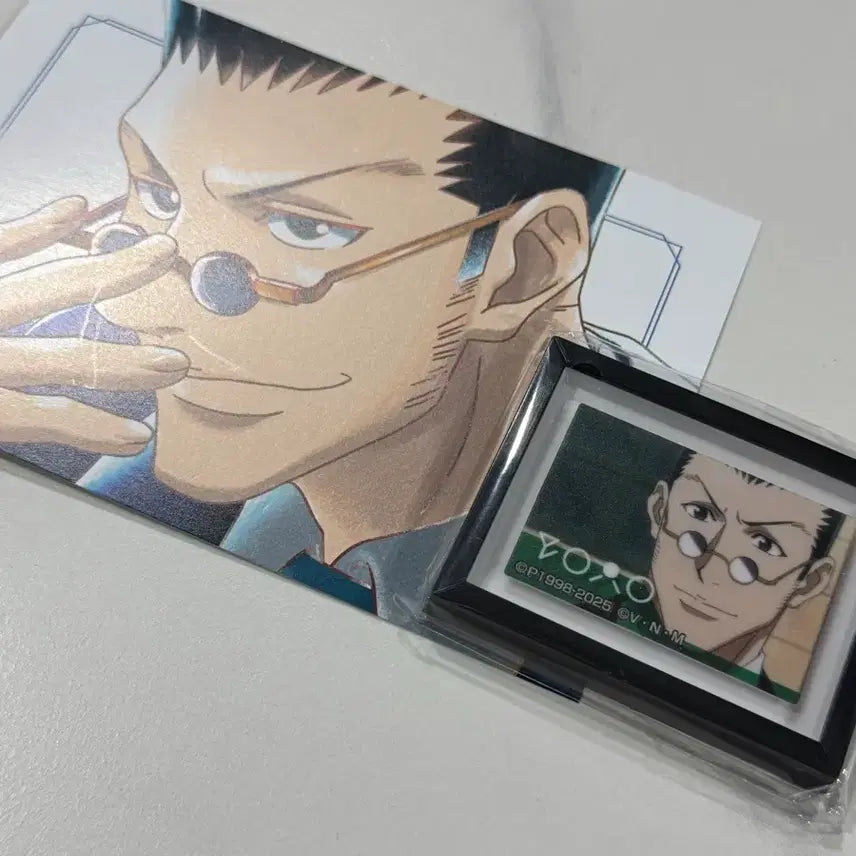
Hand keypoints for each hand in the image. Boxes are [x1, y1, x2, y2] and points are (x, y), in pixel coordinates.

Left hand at [0, 197, 187, 454]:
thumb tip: (32, 425)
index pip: (38, 417)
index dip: (92, 430)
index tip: (136, 437)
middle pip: (62, 357)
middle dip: (124, 364)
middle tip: (174, 365)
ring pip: (45, 288)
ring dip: (111, 273)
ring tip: (160, 256)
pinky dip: (37, 227)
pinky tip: (75, 208)